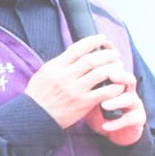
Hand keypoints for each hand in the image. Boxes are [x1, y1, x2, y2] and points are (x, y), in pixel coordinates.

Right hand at [26, 35, 144, 143]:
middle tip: (115, 53)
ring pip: (99, 74)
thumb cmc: (39, 95)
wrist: (35, 117)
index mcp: (56, 67)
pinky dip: (114, 87)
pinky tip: (119, 85)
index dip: (92, 41)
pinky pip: (103, 93)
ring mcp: (75, 90)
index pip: (77, 49)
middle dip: (106, 54)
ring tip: (119, 66)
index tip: (102, 38)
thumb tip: (76, 52)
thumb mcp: (44, 73)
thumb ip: (60, 63)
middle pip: (91, 60)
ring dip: (113, 68)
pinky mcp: (82, 104)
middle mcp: (66, 77)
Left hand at [85, 64, 145, 145]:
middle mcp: (129, 91)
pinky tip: (105, 125)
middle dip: (121, 77)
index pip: (118, 68)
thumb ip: (87, 84)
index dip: (112, 64)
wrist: (116, 130)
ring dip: (117, 101)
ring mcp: (135, 105)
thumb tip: (69, 70)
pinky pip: (130, 119)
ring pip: (130, 99)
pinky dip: (117, 123)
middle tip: (111, 76)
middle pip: (130, 79)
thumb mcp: (93, 96)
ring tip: (104, 105)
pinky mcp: (138, 118)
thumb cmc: (102, 111)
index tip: (101, 61)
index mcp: (119, 83)